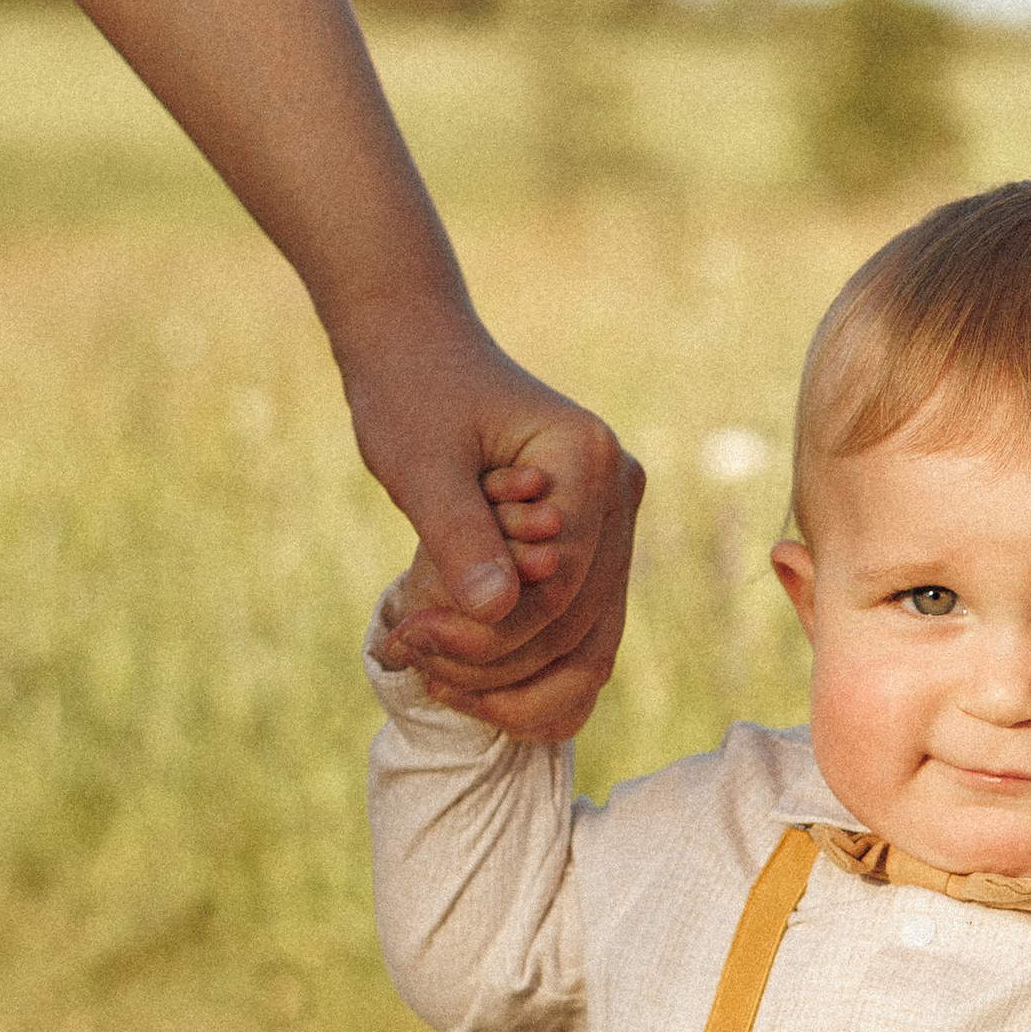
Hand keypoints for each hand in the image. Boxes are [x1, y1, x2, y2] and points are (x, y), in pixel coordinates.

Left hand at [345, 314, 644, 742]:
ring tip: (429, 671)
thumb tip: (498, 612)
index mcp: (592, 461)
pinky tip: (467, 682)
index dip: (488, 630)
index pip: (558, 585)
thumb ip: (459, 534)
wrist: (418, 350)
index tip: (407, 635)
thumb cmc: (410, 391)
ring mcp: (618, 530)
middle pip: (577, 625)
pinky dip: (531, 677)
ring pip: (588, 649)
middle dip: (491, 659)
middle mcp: (623, 496)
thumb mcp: (419, 462)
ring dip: (510, 680)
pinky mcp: (596, 555)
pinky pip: (582, 642)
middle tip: (408, 653)